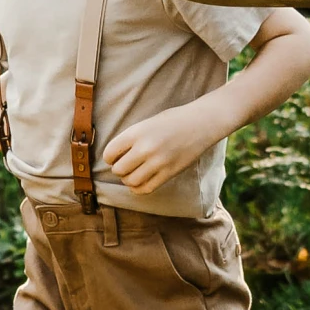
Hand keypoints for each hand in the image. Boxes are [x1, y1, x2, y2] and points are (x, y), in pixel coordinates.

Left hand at [100, 103, 216, 197]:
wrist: (200, 123)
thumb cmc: (172, 120)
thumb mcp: (146, 123)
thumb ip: (131, 139)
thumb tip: (115, 156)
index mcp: (136, 132)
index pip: (109, 153)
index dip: (109, 157)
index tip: (115, 156)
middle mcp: (145, 148)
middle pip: (118, 170)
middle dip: (118, 169)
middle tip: (125, 164)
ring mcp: (158, 162)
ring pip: (130, 182)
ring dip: (128, 179)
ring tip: (133, 172)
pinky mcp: (169, 173)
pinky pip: (146, 188)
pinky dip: (139, 188)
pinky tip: (141, 180)